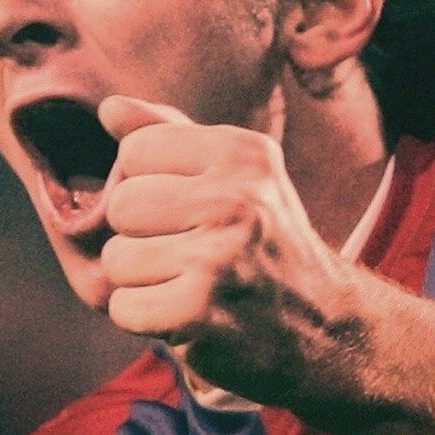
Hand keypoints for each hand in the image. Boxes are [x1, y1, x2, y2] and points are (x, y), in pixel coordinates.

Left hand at [94, 95, 354, 399]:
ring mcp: (219, 256)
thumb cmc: (263, 243)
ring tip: (189, 283)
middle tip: (189, 252)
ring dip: (142, 280)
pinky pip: (123, 306)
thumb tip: (109, 107)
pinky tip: (185, 315)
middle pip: (122, 204)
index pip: (136, 150)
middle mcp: (236, 198)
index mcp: (242, 153)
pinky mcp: (200, 311)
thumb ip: (168, 134)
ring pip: (116, 258)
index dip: (150, 184)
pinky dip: (143, 318)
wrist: (325, 327)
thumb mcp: (234, 174)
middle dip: (142, 234)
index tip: (191, 209)